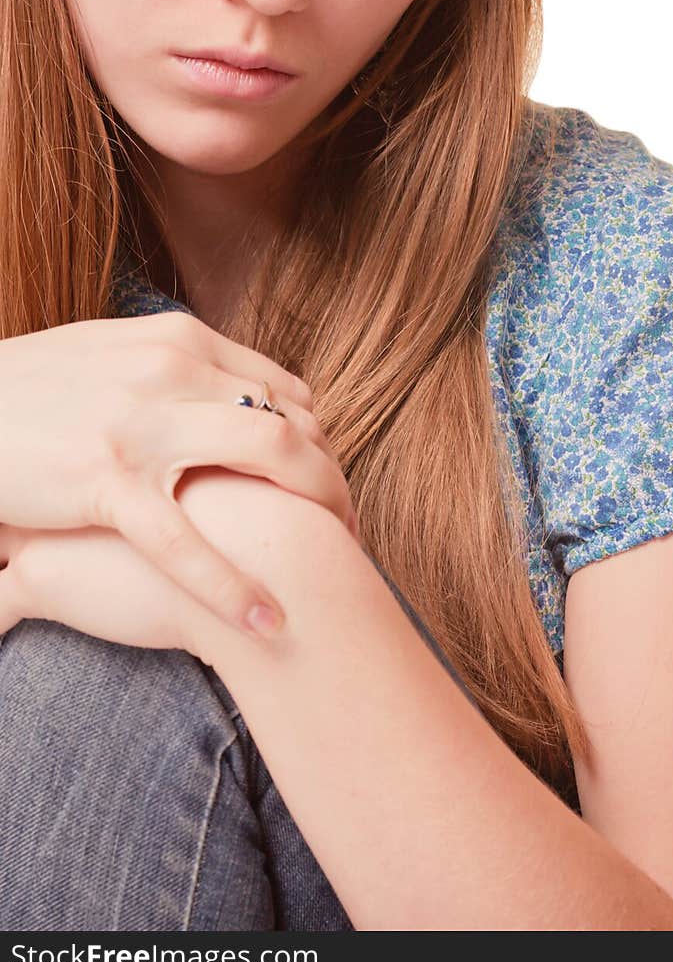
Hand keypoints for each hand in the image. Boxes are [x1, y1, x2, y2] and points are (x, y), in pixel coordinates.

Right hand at [0, 310, 359, 636]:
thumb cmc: (29, 390)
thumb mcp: (110, 357)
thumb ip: (176, 371)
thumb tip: (234, 395)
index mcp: (180, 341)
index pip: (285, 390)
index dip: (320, 441)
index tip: (328, 485)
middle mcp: (173, 370)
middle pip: (293, 418)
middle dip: (335, 478)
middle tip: (351, 528)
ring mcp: (141, 423)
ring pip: (267, 455)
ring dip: (318, 508)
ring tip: (337, 560)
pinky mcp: (105, 480)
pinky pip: (184, 540)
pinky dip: (231, 584)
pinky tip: (266, 620)